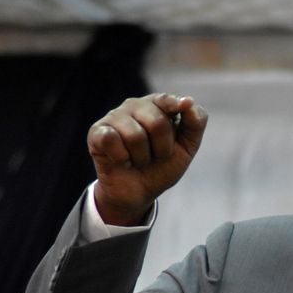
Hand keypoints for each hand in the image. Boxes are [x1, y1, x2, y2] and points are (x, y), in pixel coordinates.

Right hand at [87, 93, 207, 224]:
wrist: (139, 192)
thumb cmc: (162, 166)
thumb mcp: (187, 148)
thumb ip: (194, 124)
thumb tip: (189, 102)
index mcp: (157, 106)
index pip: (167, 100)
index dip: (174, 104)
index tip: (184, 105)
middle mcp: (135, 105)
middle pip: (158, 122)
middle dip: (163, 149)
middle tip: (156, 156)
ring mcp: (114, 117)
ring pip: (135, 136)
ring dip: (142, 157)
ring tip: (139, 159)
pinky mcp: (97, 132)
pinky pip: (112, 140)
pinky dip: (122, 158)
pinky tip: (121, 160)